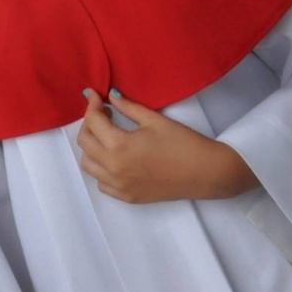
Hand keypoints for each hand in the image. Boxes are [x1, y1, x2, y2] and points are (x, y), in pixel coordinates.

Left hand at [76, 88, 258, 203]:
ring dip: (91, 147)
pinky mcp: (127, 197)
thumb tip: (111, 95)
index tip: (96, 95)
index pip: (93, 122)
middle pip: (84, 143)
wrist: (206, 172)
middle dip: (89, 123)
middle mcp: (113, 168)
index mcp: (120, 146)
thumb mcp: (154, 120)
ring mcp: (119, 186)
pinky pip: (101, 183)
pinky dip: (101, 170)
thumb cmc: (183, 143)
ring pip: (88, 165)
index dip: (92, 105)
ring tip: (106, 136)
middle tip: (103, 113)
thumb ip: (128, 107)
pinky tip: (114, 159)